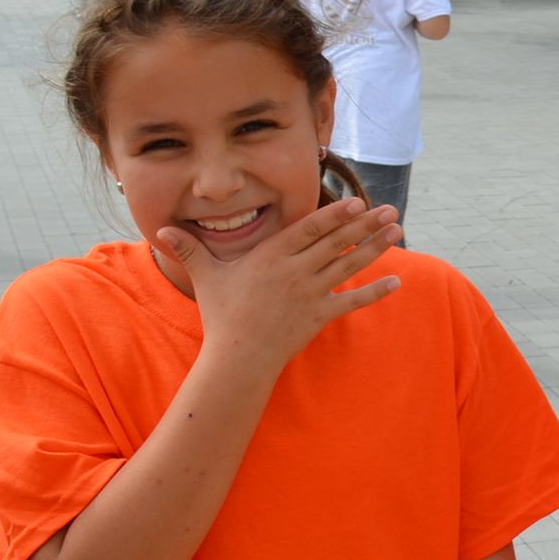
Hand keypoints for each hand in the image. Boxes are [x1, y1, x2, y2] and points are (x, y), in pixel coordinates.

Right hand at [155, 197, 401, 373]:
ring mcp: (309, 294)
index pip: (309, 230)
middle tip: (390, 209)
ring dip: (376, 248)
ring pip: (348, 265)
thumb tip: (161, 229)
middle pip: (336, 243)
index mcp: (271, 257)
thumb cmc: (222, 315)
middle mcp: (294, 272)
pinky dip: (375, 291)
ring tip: (397, 230)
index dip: (334, 214)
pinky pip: (352, 302)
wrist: (237, 358)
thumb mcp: (206, 278)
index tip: (356, 201)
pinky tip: (397, 281)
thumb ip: (189, 250)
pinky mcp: (320, 317)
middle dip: (365, 224)